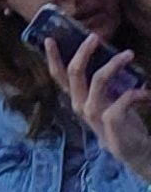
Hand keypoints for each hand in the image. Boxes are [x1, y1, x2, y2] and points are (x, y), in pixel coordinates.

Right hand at [50, 31, 150, 178]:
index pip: (59, 77)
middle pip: (74, 72)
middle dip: (83, 51)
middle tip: (94, 37)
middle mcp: (81, 105)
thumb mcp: (107, 102)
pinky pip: (124, 97)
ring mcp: (95, 114)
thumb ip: (102, 86)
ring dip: (114, 64)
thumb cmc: (122, 125)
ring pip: (98, 79)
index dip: (52, 58)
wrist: (135, 154)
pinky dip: (139, 92)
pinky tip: (147, 93)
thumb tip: (106, 58)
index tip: (50, 39)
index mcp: (77, 100)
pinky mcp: (112, 121)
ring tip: (128, 54)